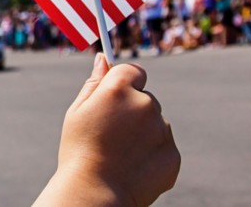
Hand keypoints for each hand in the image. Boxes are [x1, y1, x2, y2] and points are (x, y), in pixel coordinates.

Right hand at [35, 54, 179, 205]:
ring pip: (156, 124)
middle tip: (111, 133)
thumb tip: (102, 58)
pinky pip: (163, 146)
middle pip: (145, 98)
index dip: (123, 84)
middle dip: (132, 110)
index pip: (134, 71)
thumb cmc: (79, 150)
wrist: (94, 193)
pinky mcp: (173, 155)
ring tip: (120, 154)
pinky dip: (152, 154)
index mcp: (119, 88)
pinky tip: (132, 166)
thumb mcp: (77, 112)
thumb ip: (94, 83)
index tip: (115, 97)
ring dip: (143, 133)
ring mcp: (163, 130)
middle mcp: (145, 104)